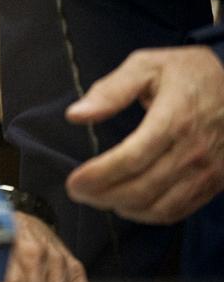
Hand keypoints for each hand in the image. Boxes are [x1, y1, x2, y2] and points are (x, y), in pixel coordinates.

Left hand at [64, 46, 223, 223]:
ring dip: (123, 208)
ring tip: (96, 199)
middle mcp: (194, 151)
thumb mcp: (146, 66)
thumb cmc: (187, 73)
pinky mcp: (216, 182)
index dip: (98, 175)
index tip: (73, 182)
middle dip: (103, 195)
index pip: (131, 159)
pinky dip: (150, 215)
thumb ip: (110, 91)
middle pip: (143, 187)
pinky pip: (180, 210)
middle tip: (77, 193)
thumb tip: (75, 115)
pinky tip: (128, 206)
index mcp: (175, 119)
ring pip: (160, 206)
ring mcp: (209, 170)